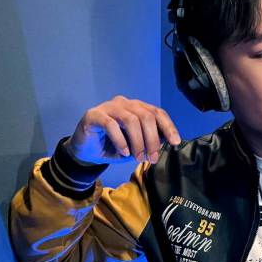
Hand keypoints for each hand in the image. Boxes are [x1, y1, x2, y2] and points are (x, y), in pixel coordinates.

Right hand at [65, 96, 181, 164]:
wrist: (87, 152)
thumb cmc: (113, 147)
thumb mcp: (136, 146)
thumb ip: (149, 142)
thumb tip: (164, 142)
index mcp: (137, 108)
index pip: (157, 113)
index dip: (168, 127)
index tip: (175, 142)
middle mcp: (125, 104)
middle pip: (146, 116)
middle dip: (152, 139)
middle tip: (151, 158)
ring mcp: (108, 107)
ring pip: (131, 120)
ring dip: (137, 142)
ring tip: (137, 157)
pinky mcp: (94, 115)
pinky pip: (111, 125)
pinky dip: (120, 140)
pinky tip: (124, 152)